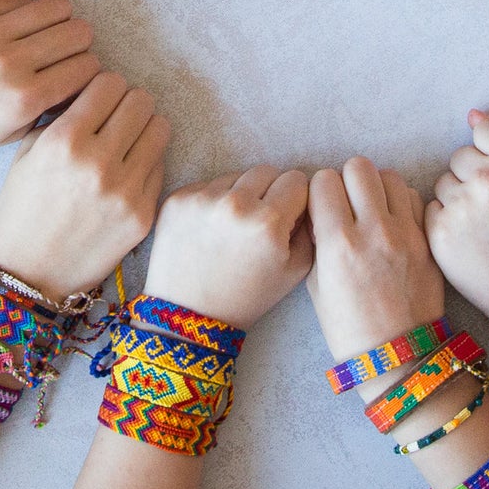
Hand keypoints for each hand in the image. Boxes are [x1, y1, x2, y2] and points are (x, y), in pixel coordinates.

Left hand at [0, 0, 98, 172]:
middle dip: (79, 44)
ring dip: (59, 21)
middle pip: (78, 32)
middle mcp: (8, 63)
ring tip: (46, 35)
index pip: (87, 69)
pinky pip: (20, 0)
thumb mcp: (5, 135)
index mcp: (22, 100)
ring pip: (56, 7)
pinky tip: (15, 28)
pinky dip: (26, 12)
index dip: (88, 72)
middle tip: (66, 54)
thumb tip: (84, 80)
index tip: (79, 75)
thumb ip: (49, 107)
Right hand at [0, 71, 170, 298]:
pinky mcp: (142, 214)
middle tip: (116, 117)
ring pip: (159, 128)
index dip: (105, 86)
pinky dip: (146, 162)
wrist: (30, 276)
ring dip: (144, 128)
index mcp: (64, 142)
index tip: (100, 97)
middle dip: (127, 103)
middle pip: (141, 101)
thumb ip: (62, 117)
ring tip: (126, 141)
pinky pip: (160, 165)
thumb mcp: (26, 155)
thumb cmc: (22, 211)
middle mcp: (98, 163)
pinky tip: (126, 173)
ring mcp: (125, 191)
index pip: (110, 83)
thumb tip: (95, 92)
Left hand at [143, 165, 311, 327]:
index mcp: (267, 222)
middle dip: (269, 192)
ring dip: (240, 195)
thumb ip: (311, 227)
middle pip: (267, 171)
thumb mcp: (295, 270)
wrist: (188, 316)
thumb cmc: (246, 297)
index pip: (296, 180)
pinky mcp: (178, 199)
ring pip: (236, 176)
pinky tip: (210, 230)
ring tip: (233, 229)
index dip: (296, 199)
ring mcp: (202, 199)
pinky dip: (213, 202)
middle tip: (261, 222)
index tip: (288, 215)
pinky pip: (207, 186)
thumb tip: (309, 197)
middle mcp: (234, 204)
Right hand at [304, 158, 440, 362]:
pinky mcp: (427, 239)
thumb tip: (320, 210)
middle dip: (346, 179)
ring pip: (389, 175)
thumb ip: (317, 241)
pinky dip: (401, 202)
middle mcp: (373, 231)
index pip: (324, 181)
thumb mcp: (315, 286)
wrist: (400, 358)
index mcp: (338, 244)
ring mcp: (405, 233)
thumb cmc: (350, 330)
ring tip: (372, 209)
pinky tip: (394, 222)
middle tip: (347, 202)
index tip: (321, 205)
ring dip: (376, 186)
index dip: (319, 190)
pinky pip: (414, 197)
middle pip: (358, 167)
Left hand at [425, 114, 488, 317]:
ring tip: (481, 225)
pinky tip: (469, 239)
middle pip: (460, 156)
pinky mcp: (440, 232)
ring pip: (444, 182)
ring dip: (458, 198)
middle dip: (473, 176)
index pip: (485, 130)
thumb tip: (473, 115)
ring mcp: (462, 206)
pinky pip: (431, 209)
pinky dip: (446, 221)